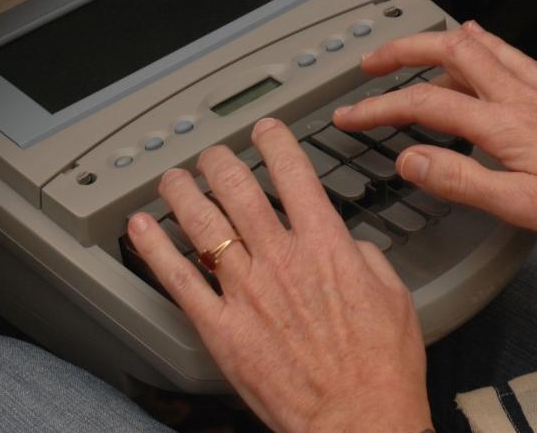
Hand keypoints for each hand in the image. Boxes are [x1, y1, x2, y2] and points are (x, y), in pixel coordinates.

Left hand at [128, 118, 431, 431]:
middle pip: (238, 192)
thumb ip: (364, 256)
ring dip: (182, 194)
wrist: (358, 418)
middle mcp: (280, 260)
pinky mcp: (221, 328)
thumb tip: (345, 242)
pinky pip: (178, 280)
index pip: (294, 175)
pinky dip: (155, 249)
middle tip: (211, 154)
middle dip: (220, 162)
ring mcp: (246, 292)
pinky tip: (142, 229)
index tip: (265, 132)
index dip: (275, 144)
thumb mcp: (393, 295)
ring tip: (172, 178)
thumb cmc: (379, 366)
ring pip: (202, 226)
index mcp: (325, 246)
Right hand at [334, 22, 536, 257]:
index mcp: (505, 124)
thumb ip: (460, 180)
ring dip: (433, 44)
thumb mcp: (521, 207)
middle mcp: (520, 96)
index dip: (378, 107)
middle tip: (369, 65)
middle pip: (447, 52)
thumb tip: (410, 161)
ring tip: (406, 52)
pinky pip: (508, 53)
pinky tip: (475, 41)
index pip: (424, 104)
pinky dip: (478, 43)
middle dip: (400, 52)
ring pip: (477, 46)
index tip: (349, 115)